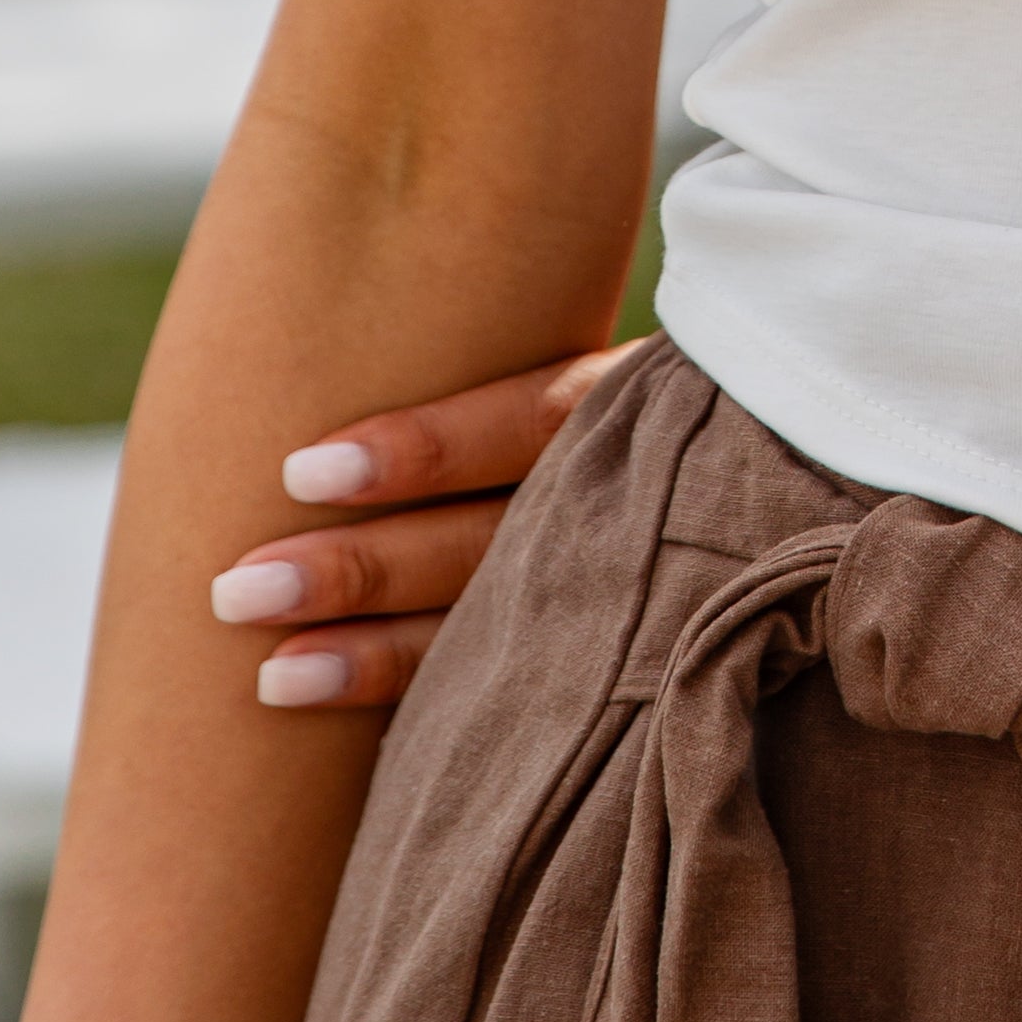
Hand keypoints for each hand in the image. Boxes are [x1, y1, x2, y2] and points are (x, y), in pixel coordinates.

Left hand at [208, 344, 642, 708]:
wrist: (785, 486)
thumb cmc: (675, 396)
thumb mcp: (639, 353)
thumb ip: (539, 360)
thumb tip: (390, 307)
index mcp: (647, 400)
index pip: (527, 422)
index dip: (422, 447)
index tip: (304, 466)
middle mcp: (645, 493)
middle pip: (490, 538)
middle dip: (360, 568)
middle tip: (236, 588)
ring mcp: (643, 582)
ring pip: (495, 630)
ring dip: (376, 655)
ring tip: (269, 678)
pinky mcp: (627, 650)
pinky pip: (519, 688)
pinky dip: (434, 709)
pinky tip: (354, 714)